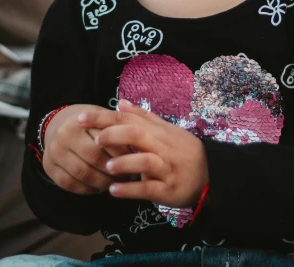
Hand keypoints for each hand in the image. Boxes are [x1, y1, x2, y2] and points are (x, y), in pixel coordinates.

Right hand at [42, 104, 128, 194]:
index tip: (137, 160)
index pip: (106, 140)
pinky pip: (71, 185)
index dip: (123, 152)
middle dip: (114, 170)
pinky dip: (88, 189)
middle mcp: (64, 136)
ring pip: (83, 174)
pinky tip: (99, 188)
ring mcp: (54, 153)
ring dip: (102, 182)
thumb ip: (117, 126)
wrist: (57, 125)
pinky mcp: (49, 169)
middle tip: (130, 177)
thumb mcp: (101, 116)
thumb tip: (138, 146)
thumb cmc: (88, 123)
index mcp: (80, 121)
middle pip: (94, 159)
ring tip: (116, 183)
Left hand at [82, 100, 208, 207]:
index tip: (82, 118)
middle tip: (95, 140)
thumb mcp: (167, 130)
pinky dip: (130, 189)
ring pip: (145, 161)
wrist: (211, 175)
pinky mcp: (168, 189)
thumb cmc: (183, 151)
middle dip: (114, 134)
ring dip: (125, 162)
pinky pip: (148, 189)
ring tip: (107, 167)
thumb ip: (143, 117)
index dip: (105, 117)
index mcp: (159, 131)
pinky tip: (114, 190)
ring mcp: (166, 168)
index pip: (130, 118)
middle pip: (137, 133)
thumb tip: (121, 102)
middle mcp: (162, 147)